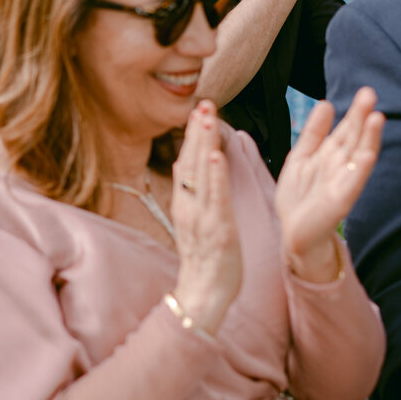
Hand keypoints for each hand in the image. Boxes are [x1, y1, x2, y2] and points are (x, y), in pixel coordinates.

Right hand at [170, 100, 242, 334]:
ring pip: (199, 174)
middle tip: (203, 102)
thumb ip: (190, 194)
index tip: (197, 110)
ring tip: (206, 117)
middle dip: (196, 131)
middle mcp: (188, 207)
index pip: (185, 161)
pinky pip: (215, 198)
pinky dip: (214, 175)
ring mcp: (201, 218)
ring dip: (203, 143)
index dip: (191, 135)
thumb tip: (183, 166)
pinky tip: (214, 155)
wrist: (201, 297)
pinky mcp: (217, 229)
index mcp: (183, 204)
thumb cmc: (203, 262)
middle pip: (189, 161)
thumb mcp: (193, 222)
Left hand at [275, 87, 383, 280]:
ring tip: (376, 118)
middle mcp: (340, 165)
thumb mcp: (301, 157)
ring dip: (369, 138)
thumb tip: (326, 102)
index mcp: (331, 154)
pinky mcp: (341, 200)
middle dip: (362, 116)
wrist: (293, 231)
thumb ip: (313, 132)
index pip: (347, 128)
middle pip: (354, 137)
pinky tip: (368, 155)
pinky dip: (360, 169)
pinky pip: (353, 183)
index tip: (364, 91)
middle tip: (370, 94)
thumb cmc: (298, 196)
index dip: (354, 111)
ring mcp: (343, 181)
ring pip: (359, 155)